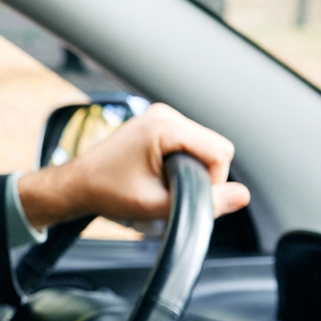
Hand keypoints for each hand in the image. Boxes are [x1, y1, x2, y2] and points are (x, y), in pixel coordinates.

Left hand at [16, 102, 252, 231]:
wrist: (77, 184)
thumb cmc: (107, 192)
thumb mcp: (156, 206)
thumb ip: (202, 202)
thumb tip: (243, 195)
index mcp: (165, 127)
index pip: (220, 152)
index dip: (213, 181)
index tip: (188, 197)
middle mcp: (165, 115)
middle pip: (215, 148)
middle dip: (203, 176)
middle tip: (173, 194)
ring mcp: (161, 117)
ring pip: (204, 147)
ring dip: (193, 171)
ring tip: (163, 185)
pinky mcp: (158, 125)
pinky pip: (190, 144)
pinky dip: (184, 164)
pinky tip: (161, 176)